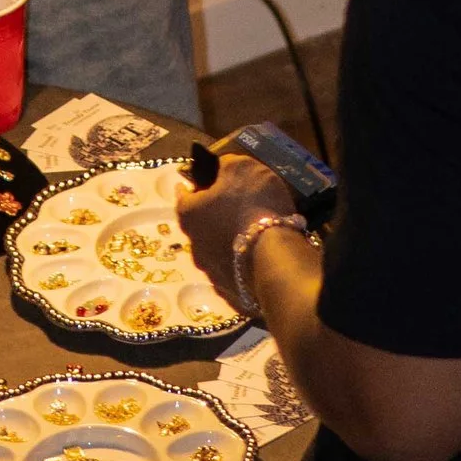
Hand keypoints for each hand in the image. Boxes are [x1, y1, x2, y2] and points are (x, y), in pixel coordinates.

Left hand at [176, 151, 302, 305]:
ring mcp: (212, 275)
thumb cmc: (254, 207)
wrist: (277, 262)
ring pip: (217, 252)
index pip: (183, 196)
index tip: (200, 183)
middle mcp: (194, 247)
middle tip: (234, 208)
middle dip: (213, 217)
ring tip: (252, 235)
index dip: (193, 186)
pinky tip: (260, 260)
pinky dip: (243, 265)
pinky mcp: (232, 295)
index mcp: (189, 215)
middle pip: (200, 226)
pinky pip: (236, 273)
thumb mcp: (242, 168)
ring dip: (228, 243)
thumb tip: (220, 168)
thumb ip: (226, 166)